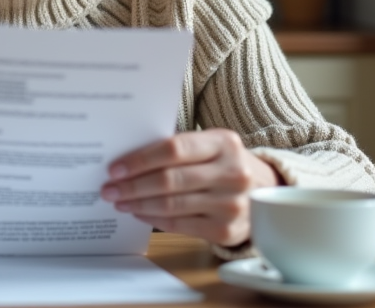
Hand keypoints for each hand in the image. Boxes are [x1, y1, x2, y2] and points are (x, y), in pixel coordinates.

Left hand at [99, 129, 280, 246]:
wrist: (265, 191)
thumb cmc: (224, 163)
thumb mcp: (211, 146)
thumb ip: (179, 149)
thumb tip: (128, 160)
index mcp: (224, 142)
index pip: (174, 149)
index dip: (140, 159)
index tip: (115, 168)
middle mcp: (232, 173)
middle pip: (170, 180)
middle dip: (133, 185)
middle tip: (109, 188)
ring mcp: (231, 204)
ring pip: (172, 204)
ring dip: (138, 204)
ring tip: (119, 201)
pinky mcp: (227, 231)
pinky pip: (180, 225)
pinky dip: (154, 219)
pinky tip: (140, 213)